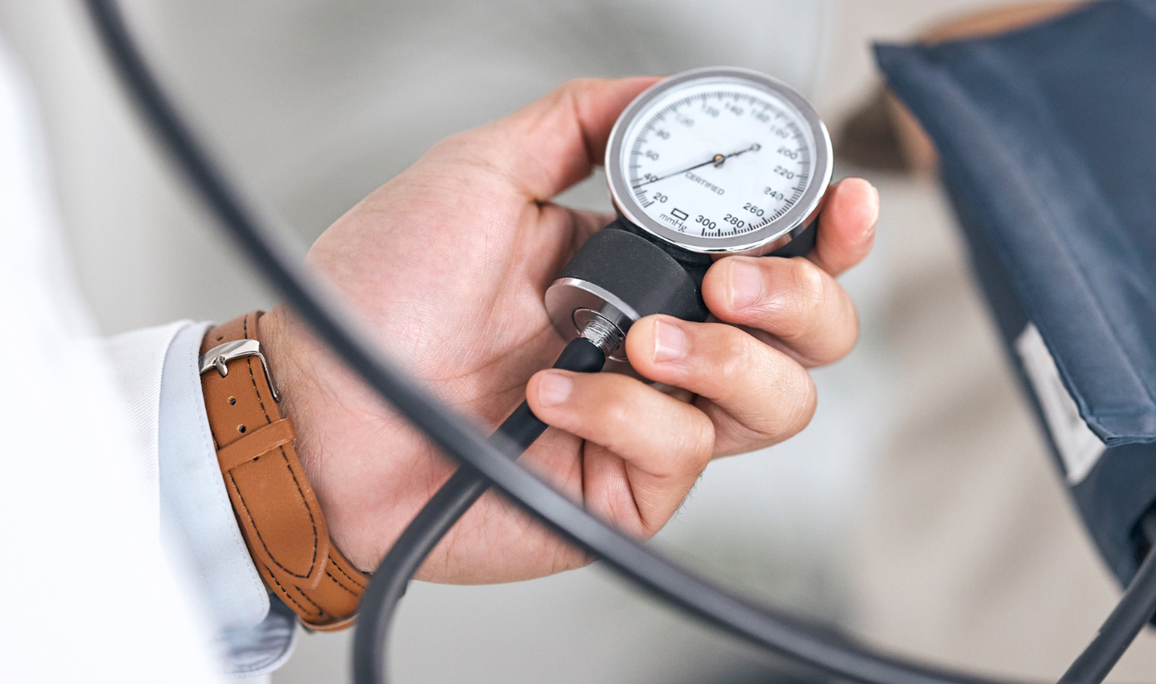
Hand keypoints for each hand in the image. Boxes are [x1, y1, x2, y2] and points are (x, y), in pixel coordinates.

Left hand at [256, 78, 879, 583]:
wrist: (315, 404)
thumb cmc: (376, 299)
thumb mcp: (479, 172)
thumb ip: (580, 120)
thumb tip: (665, 92)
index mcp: (647, 261)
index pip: (779, 245)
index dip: (830, 228)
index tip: (840, 204)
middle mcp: (666, 339)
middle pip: (815, 331)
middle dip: (800, 297)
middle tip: (736, 282)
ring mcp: (655, 418)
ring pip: (779, 402)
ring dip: (725, 362)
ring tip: (642, 342)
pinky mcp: (629, 488)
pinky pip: (682, 450)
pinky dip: (617, 412)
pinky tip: (549, 394)